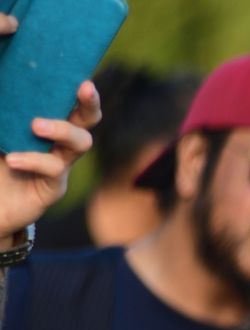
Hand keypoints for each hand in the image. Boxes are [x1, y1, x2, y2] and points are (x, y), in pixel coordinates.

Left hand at [0, 34, 101, 238]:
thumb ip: (3, 109)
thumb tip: (4, 77)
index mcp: (44, 122)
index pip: (66, 100)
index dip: (75, 86)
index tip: (77, 71)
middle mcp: (57, 141)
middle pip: (87, 119)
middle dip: (90, 103)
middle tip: (84, 88)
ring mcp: (58, 164)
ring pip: (81, 142)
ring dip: (62, 129)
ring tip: (36, 126)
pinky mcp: (52, 187)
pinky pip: (54, 169)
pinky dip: (34, 160)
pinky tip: (13, 159)